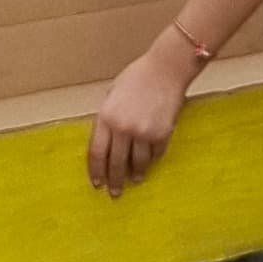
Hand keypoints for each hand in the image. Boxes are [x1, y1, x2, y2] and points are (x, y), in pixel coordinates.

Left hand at [86, 35, 194, 198]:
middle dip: (114, 180)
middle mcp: (122, 128)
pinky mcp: (161, 134)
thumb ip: (108, 118)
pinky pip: (155, 154)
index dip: (96, 171)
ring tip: (134, 181)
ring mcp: (143, 133)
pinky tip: (149, 163)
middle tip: (115, 192)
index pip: (96, 153)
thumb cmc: (137, 77)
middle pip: (115, 163)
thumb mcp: (113, 96)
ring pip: (136, 163)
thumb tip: (106, 141)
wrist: (165, 69)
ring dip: (135, 174)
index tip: (97, 184)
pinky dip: (152, 160)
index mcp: (106, 117)